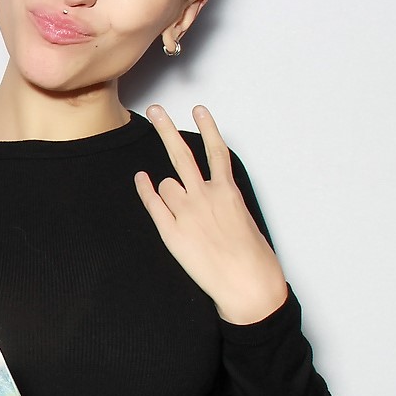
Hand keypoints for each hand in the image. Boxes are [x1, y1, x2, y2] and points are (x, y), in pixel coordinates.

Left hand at [134, 105, 287, 324]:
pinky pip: (153, 204)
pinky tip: (141, 179)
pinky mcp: (172, 231)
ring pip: (167, 185)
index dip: (207, 128)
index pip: (215, 151)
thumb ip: (226, 204)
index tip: (198, 111)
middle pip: (181, 154)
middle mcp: (205, 196)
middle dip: (166, 129)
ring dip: (169, 191)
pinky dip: (145, 190)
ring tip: (183, 211)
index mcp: (229, 191)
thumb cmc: (254, 259)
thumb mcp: (245, 222)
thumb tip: (211, 198)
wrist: (247, 285)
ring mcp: (186, 212)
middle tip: (156, 111)